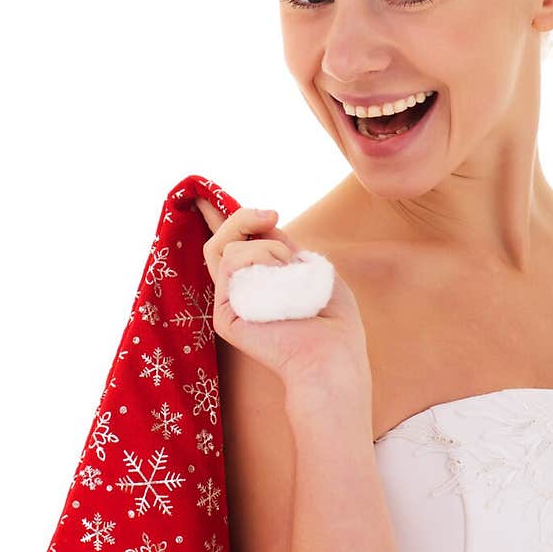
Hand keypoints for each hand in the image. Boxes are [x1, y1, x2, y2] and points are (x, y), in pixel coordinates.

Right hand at [195, 200, 370, 389]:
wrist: (333, 352)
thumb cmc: (332, 318)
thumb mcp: (312, 269)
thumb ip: (284, 247)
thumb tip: (264, 225)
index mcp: (258, 283)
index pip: (231, 245)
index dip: (219, 218)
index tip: (225, 199)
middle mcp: (240, 292)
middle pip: (220, 241)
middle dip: (243, 217)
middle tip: (273, 216)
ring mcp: (230, 303)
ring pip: (226, 248)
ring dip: (266, 247)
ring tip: (290, 268)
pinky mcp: (224, 315)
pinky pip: (230, 263)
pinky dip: (259, 257)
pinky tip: (281, 276)